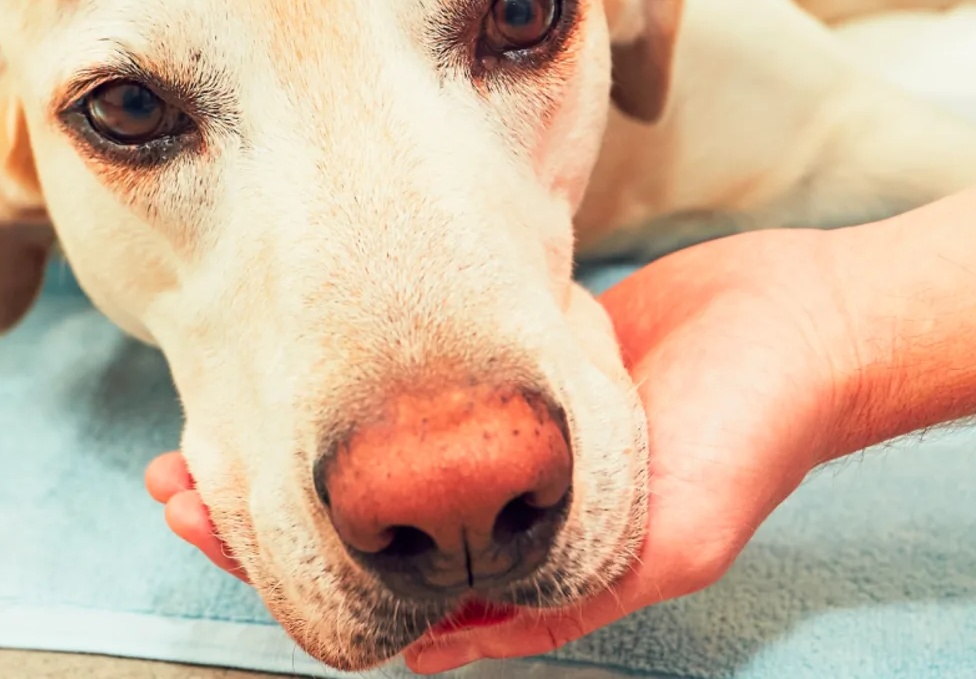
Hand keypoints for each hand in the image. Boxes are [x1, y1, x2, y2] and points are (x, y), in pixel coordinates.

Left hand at [145, 228, 861, 671]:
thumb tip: (436, 654)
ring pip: (360, 463)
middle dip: (256, 509)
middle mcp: (496, 512)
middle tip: (177, 477)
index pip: (375, 588)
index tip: (203, 520)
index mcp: (523, 567)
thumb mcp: (665, 543)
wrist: (797, 328)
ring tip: (204, 430)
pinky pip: (401, 400)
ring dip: (284, 453)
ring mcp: (492, 446)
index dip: (279, 564)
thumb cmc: (745, 437)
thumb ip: (562, 601)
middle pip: (348, 527)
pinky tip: (289, 380)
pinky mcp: (499, 380)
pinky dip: (339, 401)